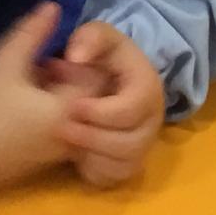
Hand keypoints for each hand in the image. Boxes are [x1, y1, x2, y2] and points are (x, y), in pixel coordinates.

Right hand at [0, 3, 76, 190]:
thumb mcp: (7, 64)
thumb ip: (32, 33)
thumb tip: (53, 7)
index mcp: (72, 109)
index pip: (98, 76)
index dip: (80, 60)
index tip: (53, 58)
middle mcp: (76, 131)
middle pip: (91, 94)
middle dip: (71, 75)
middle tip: (42, 68)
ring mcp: (64, 149)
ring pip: (79, 111)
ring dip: (62, 93)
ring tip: (33, 85)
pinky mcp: (49, 158)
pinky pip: (67, 128)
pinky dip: (54, 111)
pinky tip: (29, 106)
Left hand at [51, 21, 165, 188]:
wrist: (101, 78)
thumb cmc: (97, 55)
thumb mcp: (95, 36)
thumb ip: (89, 37)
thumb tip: (76, 56)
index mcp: (148, 85)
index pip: (134, 107)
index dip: (102, 112)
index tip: (72, 106)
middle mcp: (153, 117)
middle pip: (132, 142)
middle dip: (93, 137)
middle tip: (62, 128)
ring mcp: (144, 142)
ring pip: (125, 164)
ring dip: (93, 155)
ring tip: (68, 140)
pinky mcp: (130, 162)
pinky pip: (116, 178)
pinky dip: (94, 170)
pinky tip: (77, 156)